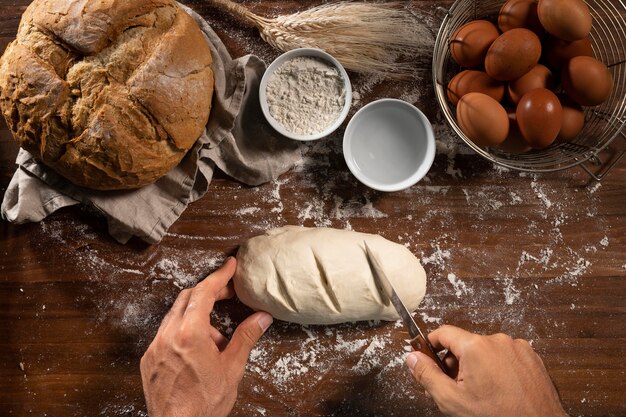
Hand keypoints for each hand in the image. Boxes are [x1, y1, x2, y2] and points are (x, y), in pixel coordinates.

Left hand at [140, 257, 272, 416]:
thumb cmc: (204, 403)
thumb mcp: (232, 368)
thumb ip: (246, 338)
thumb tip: (261, 318)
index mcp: (190, 334)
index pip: (204, 292)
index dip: (219, 276)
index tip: (230, 266)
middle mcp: (168, 335)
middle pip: (187, 298)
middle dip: (209, 292)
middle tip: (227, 294)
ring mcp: (155, 347)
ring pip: (175, 314)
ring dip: (197, 314)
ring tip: (216, 337)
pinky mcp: (149, 359)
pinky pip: (166, 332)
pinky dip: (182, 330)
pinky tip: (197, 349)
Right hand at [405, 325, 567, 416]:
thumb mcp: (451, 400)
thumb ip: (427, 375)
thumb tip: (413, 358)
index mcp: (477, 347)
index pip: (443, 333)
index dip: (430, 344)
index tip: (425, 354)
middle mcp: (499, 341)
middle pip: (465, 344)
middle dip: (455, 363)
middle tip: (453, 386)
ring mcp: (518, 348)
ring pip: (485, 351)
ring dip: (477, 367)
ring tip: (480, 393)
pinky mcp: (532, 358)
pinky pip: (505, 357)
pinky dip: (497, 369)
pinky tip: (497, 391)